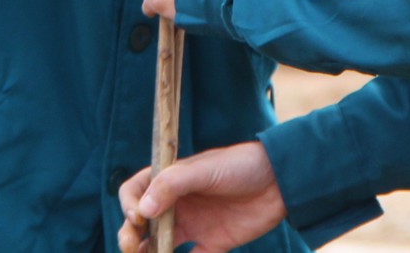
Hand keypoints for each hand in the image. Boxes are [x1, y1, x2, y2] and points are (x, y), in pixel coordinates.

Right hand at [117, 142, 285, 252]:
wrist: (280, 180)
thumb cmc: (239, 165)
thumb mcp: (204, 169)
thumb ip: (172, 184)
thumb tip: (142, 210)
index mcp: (171, 180)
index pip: (136, 190)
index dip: (129, 204)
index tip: (138, 217)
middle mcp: (178, 204)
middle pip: (143, 223)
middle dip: (131, 236)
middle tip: (132, 248)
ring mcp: (194, 224)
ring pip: (161, 245)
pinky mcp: (213, 243)